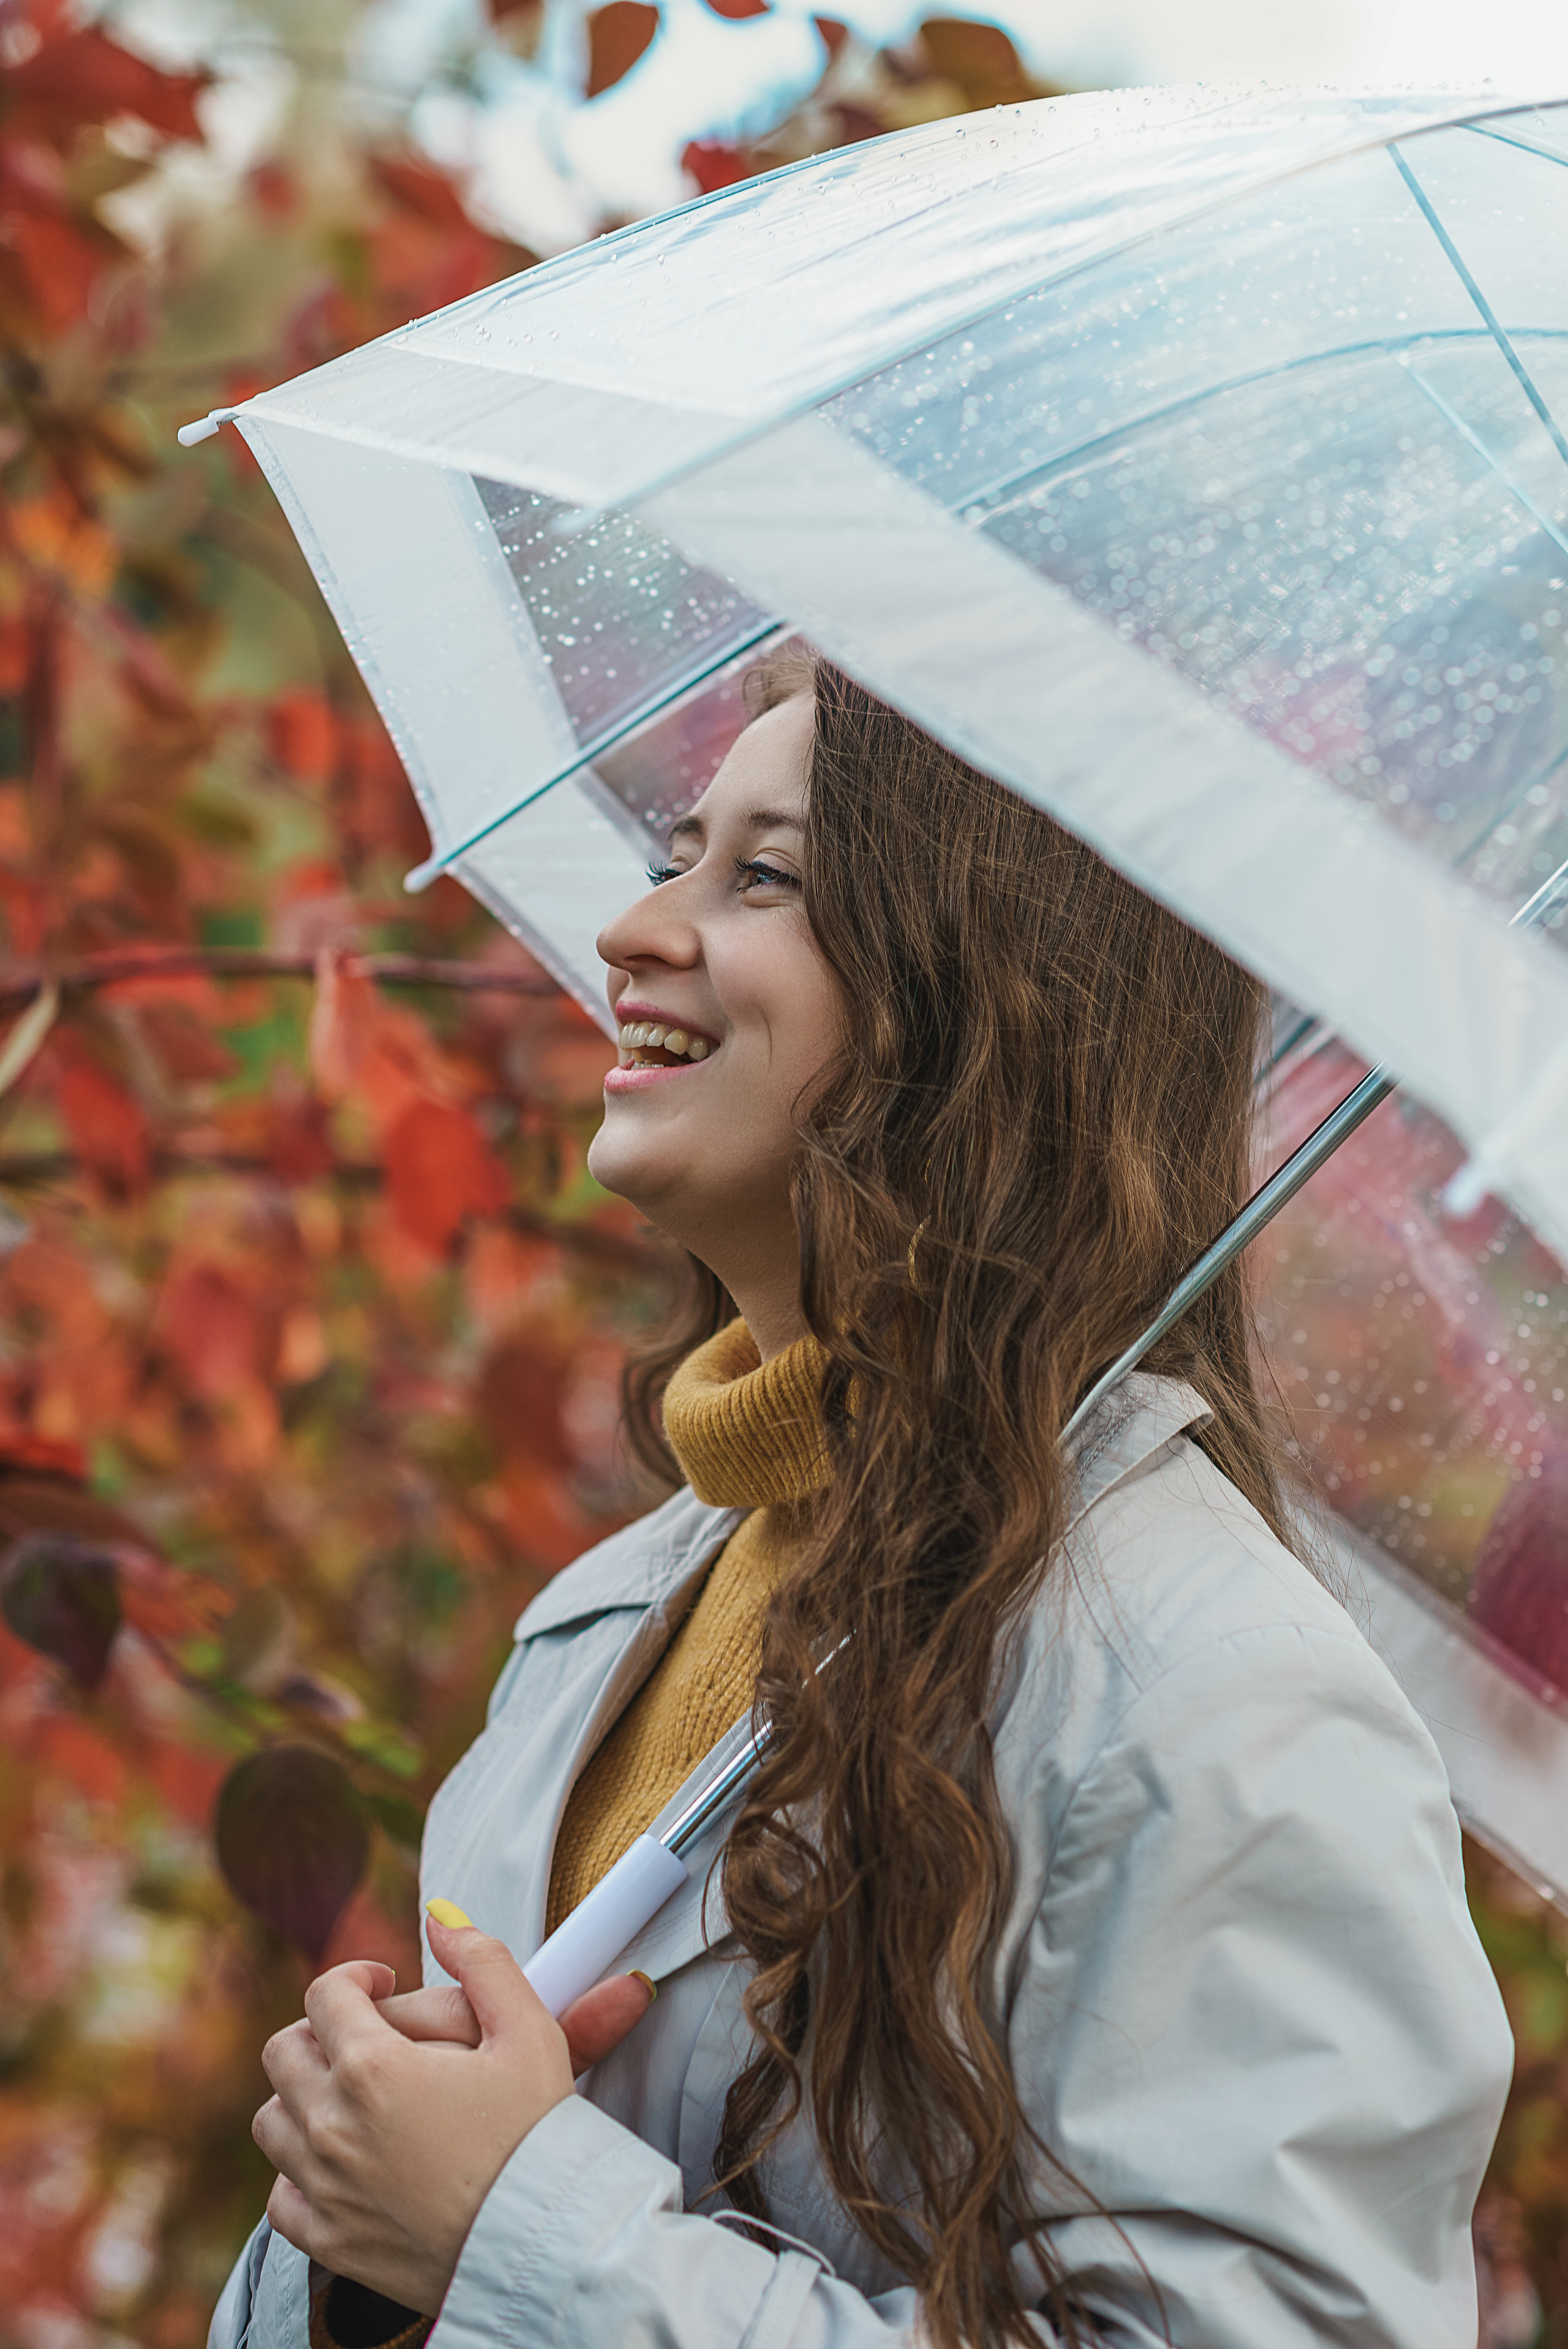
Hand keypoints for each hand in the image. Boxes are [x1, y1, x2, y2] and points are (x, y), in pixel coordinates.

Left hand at [252, 1919, 653, 2314]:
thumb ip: (482, 1961)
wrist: (544, 2243)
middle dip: (323, 2030)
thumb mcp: (529, 2031)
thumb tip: (439, 1918)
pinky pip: (280, 2194)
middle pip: (285, 2051)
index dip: (356, 1976)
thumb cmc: (540, 2137)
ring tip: (354, 2094)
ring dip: (304, 2096)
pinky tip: (343, 2159)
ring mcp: (325, 2187)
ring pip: (272, 2119)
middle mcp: (333, 2126)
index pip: (326, 1994)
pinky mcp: (329, 2239)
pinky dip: (299, 2170)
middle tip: (367, 2035)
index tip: (385, 1982)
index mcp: (374, 2067)